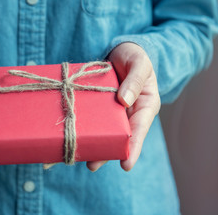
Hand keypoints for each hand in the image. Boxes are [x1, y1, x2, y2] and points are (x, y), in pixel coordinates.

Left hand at [87, 43, 160, 171]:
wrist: (121, 51)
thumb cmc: (135, 57)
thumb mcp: (140, 64)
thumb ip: (135, 80)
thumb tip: (124, 101)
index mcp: (145, 106)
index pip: (140, 130)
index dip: (134, 148)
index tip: (126, 165)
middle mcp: (128, 113)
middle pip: (119, 137)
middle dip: (107, 152)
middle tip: (92, 165)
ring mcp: (113, 111)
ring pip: (104, 131)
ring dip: (93, 144)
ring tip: (79, 157)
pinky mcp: (99, 106)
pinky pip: (93, 118)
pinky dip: (85, 127)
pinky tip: (73, 135)